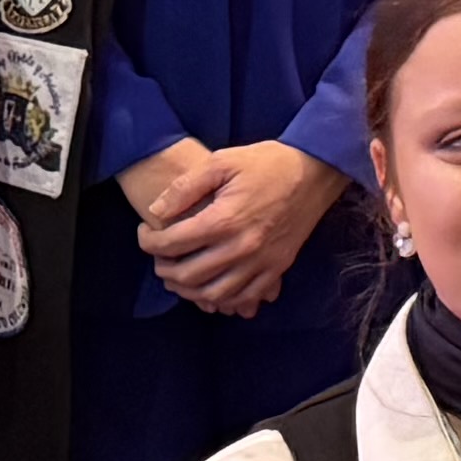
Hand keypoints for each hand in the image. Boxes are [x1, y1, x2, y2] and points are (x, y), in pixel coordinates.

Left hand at [127, 140, 352, 317]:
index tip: (145, 232)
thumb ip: (185, 187)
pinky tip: (211, 287)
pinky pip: (245, 297)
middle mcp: (241, 247)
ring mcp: (261, 262)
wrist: (315, 171)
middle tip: (158, 256)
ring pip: (213, 294)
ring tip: (179, 275)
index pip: (171, 244)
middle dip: (163, 269)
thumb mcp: (222, 161)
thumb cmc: (267, 163)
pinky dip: (222, 299)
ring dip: (188, 290)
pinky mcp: (277, 268)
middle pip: (188, 275)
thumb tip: (156, 211)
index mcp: (224, 220)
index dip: (148, 241)